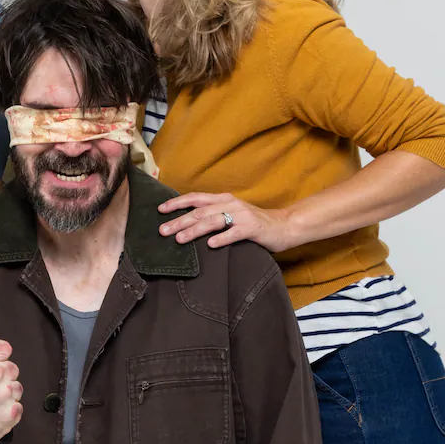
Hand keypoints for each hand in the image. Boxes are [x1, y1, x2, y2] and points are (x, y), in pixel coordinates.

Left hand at [158, 192, 297, 252]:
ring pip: (213, 221)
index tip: (160, 210)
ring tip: (180, 239)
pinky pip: (234, 233)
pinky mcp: (253, 228)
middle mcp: (230, 204)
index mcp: (223, 199)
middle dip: (179, 221)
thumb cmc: (254, 223)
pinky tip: (211, 245)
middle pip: (200, 212)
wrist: (284, 226)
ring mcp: (242, 215)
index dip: (177, 203)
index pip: (196, 198)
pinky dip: (222, 239)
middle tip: (162, 231)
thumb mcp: (232, 214)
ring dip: (194, 230)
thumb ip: (214, 215)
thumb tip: (187, 223)